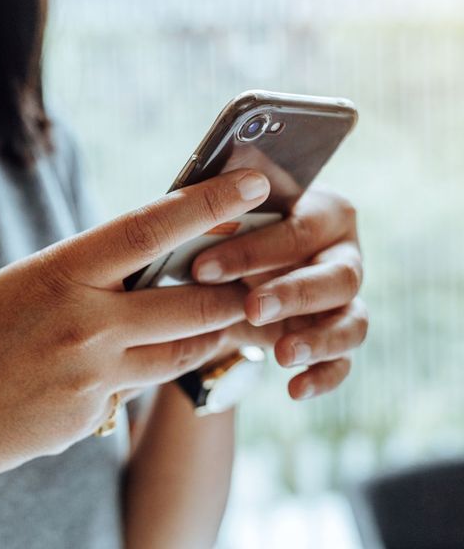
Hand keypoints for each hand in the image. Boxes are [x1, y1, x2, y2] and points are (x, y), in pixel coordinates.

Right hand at [0, 168, 269, 539]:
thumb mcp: (18, 286)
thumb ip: (79, 280)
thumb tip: (131, 273)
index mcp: (59, 273)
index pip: (151, 227)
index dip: (209, 201)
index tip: (252, 183)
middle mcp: (85, 325)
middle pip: (190, 302)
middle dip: (233, 292)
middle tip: (258, 279)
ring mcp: (91, 377)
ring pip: (180, 352)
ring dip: (207, 335)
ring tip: (224, 322)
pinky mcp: (89, 418)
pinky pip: (135, 389)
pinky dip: (143, 373)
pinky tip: (120, 368)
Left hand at [191, 187, 367, 399]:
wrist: (244, 270)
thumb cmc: (239, 227)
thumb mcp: (232, 203)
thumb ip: (229, 183)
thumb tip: (215, 165)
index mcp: (324, 213)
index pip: (300, 230)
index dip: (254, 250)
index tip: (201, 269)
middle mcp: (344, 256)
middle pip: (338, 277)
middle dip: (293, 294)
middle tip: (251, 308)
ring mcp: (346, 302)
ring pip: (353, 323)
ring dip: (319, 340)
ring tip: (282, 354)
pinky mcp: (337, 337)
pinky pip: (344, 362)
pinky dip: (324, 376)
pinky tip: (295, 389)